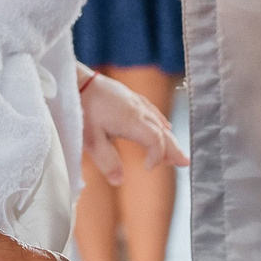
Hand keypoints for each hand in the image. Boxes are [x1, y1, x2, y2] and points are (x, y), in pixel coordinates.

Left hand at [78, 71, 189, 185]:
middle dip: (173, 148)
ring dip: (168, 137)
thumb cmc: (82, 108)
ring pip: (158, 121)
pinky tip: (164, 126)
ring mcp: (134, 101)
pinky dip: (160, 122)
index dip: (157, 156)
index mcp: (132, 121)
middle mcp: (138, 110)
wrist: (75, 80)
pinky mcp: (128, 96)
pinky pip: (151, 111)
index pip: (156, 141)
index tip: (147, 168)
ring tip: (175, 152)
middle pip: (163, 132)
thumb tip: (119, 181)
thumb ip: (107, 161)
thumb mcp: (90, 140)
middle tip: (185, 162)